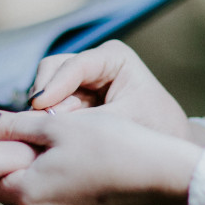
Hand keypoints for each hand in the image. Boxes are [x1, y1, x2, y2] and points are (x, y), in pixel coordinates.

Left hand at [0, 108, 202, 204]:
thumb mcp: (57, 125)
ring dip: (28, 165)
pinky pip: (50, 195)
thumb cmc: (109, 144)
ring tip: (40, 134)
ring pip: (28, 189)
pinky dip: (48, 175)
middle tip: (16, 123)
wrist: (158, 173)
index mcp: (26, 193)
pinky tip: (64, 152)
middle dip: (6, 156)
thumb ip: (16, 124)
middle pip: (4, 183)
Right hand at [28, 41, 204, 145]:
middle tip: (44, 124)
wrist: (166, 147)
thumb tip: (45, 121)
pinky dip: (47, 118)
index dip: (55, 84)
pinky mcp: (73, 97)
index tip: (38, 105)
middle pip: (53, 69)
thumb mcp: (123, 123)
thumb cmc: (155, 129)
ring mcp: (81, 79)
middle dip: (46, 96)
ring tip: (51, 131)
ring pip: (47, 86)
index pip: (75, 65)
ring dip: (44, 109)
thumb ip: (85, 120)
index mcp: (114, 57)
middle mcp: (94, 62)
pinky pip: (50, 104)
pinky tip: (50, 134)